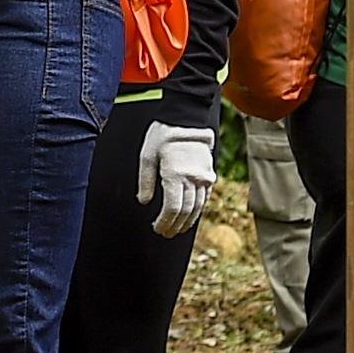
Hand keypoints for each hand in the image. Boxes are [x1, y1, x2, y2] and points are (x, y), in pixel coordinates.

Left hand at [137, 122, 214, 236]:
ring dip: (187, 221)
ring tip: (177, 229)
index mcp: (175, 176)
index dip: (165, 222)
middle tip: (165, 233)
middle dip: (174, 225)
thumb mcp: (147, 156)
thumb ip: (145, 181)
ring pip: (197, 207)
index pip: (172, 209)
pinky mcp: (209, 173)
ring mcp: (203, 177)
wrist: (187, 118)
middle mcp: (192, 179)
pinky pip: (205, 197)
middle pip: (185, 212)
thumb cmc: (163, 135)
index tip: (157, 228)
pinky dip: (197, 209)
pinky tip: (190, 215)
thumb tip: (144, 201)